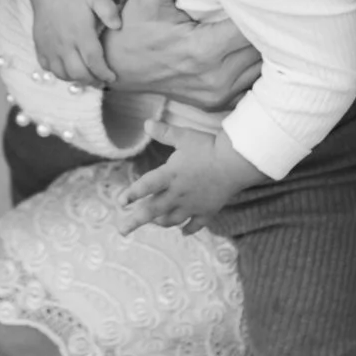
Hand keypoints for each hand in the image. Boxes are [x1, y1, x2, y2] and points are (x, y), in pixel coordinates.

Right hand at [29, 0, 120, 86]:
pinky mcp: (40, 48)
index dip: (103, 73)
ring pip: (63, 74)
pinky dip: (60, 73)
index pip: (93, 60)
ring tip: (88, 77)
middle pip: (78, 73)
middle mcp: (63, 43)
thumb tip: (118, 26)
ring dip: (77, 80)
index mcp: (79, 32)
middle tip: (102, 81)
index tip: (112, 77)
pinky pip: (49, 69)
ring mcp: (49, 47)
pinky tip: (70, 69)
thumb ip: (109, 10)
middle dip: (92, 81)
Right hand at [104, 0, 262, 107]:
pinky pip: (250, 84)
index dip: (260, 11)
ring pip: (261, 69)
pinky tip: (255, 47)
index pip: (250, 30)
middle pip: (261, 50)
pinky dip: (255, 67)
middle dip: (267, 27)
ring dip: (265, 48)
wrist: (117, 67)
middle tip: (271, 5)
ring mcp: (218, 93)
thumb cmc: (134, 28)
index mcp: (202, 50)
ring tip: (267, 24)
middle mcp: (215, 76)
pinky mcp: (218, 102)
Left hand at [116, 133, 259, 234]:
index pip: (145, 186)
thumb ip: (165, 132)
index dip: (131, 194)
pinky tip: (183, 232)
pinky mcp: (207, 210)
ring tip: (154, 223)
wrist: (235, 162)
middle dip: (135, 221)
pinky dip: (188, 230)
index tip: (119, 202)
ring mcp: (192, 204)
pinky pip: (195, 225)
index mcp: (170, 175)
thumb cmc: (209, 147)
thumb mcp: (184, 136)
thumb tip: (146, 123)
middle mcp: (178, 193)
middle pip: (153, 210)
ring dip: (160, 222)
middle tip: (122, 230)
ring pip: (171, 219)